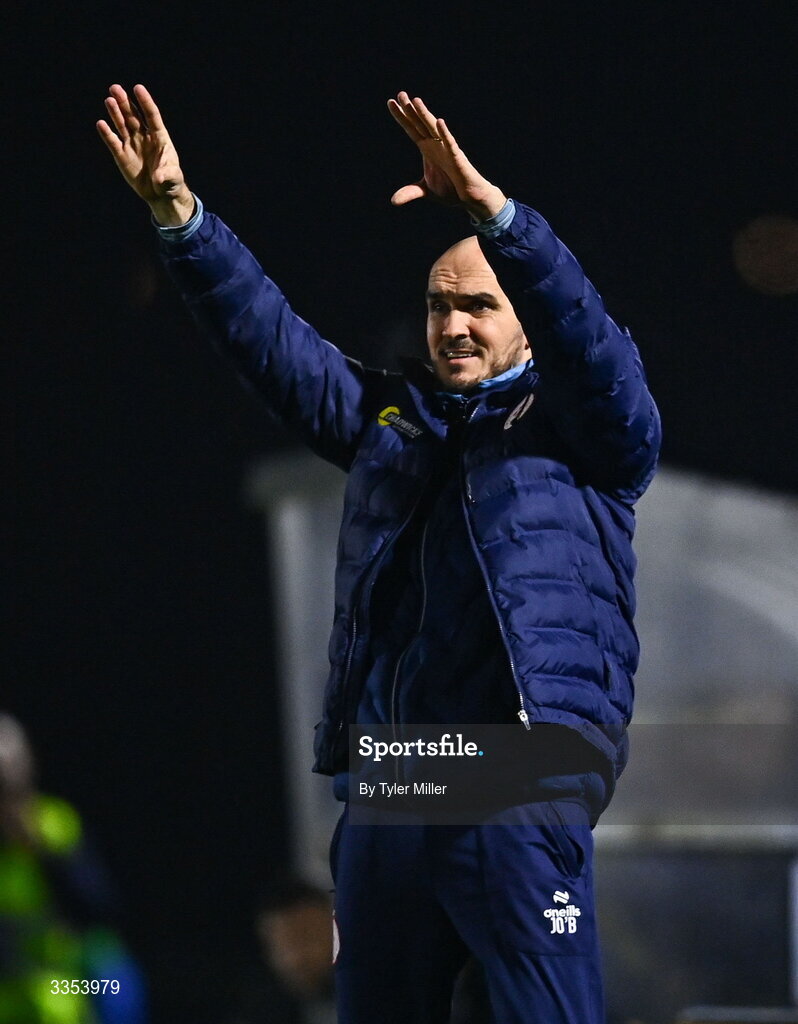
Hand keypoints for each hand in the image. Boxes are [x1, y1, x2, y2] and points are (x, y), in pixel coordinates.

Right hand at [96, 84, 193, 225]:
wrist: (160, 194)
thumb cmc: (171, 182)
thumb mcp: (172, 179)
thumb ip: (166, 175)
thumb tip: (158, 177)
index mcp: (159, 137)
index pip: (151, 116)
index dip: (145, 102)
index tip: (138, 88)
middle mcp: (144, 137)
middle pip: (133, 116)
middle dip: (125, 103)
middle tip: (115, 88)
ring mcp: (132, 145)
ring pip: (122, 125)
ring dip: (115, 113)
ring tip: (109, 100)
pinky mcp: (122, 156)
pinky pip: (113, 142)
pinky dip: (107, 134)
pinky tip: (101, 124)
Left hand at [387, 92, 506, 220]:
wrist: (470, 198)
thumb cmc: (450, 190)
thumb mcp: (425, 191)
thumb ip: (410, 192)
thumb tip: (393, 200)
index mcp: (427, 149)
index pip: (411, 129)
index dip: (401, 117)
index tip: (390, 102)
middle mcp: (435, 145)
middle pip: (420, 124)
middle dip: (410, 110)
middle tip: (400, 94)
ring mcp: (446, 150)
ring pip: (433, 129)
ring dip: (424, 115)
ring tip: (415, 101)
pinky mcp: (457, 158)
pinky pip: (450, 144)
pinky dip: (445, 133)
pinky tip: (439, 122)